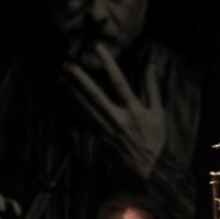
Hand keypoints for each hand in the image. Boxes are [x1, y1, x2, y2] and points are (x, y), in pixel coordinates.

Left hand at [62, 43, 164, 178]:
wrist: (147, 169)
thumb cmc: (154, 140)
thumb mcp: (158, 113)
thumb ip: (153, 87)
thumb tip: (151, 65)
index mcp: (134, 110)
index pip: (119, 82)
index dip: (108, 64)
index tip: (98, 48)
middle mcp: (118, 119)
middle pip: (96, 95)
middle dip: (81, 79)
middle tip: (68, 65)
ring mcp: (106, 129)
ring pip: (86, 107)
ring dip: (73, 92)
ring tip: (61, 77)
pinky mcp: (99, 138)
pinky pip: (84, 120)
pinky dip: (75, 108)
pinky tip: (67, 97)